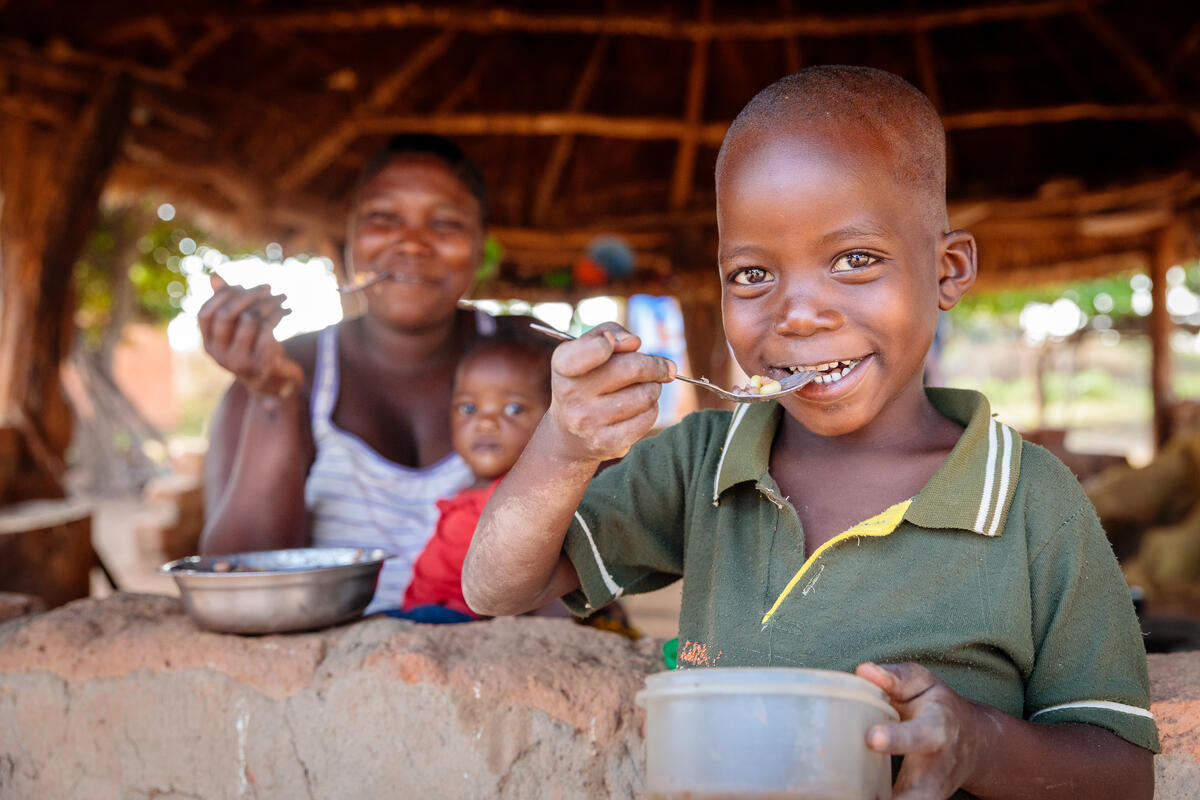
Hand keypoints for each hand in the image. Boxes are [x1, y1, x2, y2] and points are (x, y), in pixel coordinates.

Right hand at [198, 274, 302, 397]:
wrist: (275, 381)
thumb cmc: (254, 348)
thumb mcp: (239, 327)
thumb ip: (227, 303)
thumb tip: (214, 276)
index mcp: (209, 344)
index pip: (205, 314)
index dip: (222, 296)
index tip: (242, 285)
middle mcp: (219, 355)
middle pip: (227, 314)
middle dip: (248, 295)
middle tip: (267, 287)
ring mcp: (239, 361)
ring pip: (250, 319)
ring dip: (269, 303)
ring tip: (282, 298)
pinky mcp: (261, 363)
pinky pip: (268, 329)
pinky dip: (279, 315)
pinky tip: (287, 310)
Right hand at [547, 321, 675, 462]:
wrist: (569, 436)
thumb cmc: (585, 381)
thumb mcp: (584, 351)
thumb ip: (607, 332)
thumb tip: (634, 342)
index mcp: (564, 366)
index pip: (594, 348)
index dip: (613, 341)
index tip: (632, 343)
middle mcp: (571, 395)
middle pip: (633, 368)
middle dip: (655, 365)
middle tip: (664, 367)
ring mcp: (589, 422)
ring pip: (646, 394)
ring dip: (653, 388)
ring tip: (642, 389)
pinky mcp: (609, 443)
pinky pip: (648, 417)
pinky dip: (651, 409)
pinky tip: (639, 409)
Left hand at [856, 662, 986, 799]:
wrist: (973, 742)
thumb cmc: (938, 707)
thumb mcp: (923, 684)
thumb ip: (895, 677)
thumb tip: (864, 671)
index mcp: (937, 729)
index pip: (918, 735)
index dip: (896, 738)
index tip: (871, 738)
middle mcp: (936, 768)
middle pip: (920, 792)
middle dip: (899, 798)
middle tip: (861, 794)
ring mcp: (930, 793)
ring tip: (849, 798)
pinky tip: (852, 798)